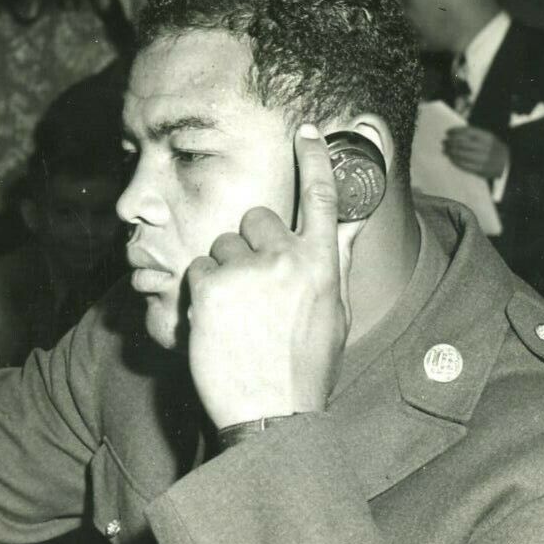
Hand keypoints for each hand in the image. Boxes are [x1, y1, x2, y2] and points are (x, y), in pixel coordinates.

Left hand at [182, 124, 364, 426]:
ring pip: (221, 244)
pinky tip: (215, 324)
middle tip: (252, 290)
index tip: (308, 129)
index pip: (323, 195)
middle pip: (255, 218)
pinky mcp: (208, 285)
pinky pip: (197, 269)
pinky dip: (199, 294)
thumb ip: (331, 260)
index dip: (316, 157)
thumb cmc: (304, 368)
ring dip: (222, 271)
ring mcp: (246, 269)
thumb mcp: (333, 312)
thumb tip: (346, 222)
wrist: (271, 414)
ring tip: (235, 316)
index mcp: (322, 263)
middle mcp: (286, 257)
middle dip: (248, 245)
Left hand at [442, 126, 508, 180]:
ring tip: (445, 150)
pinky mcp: (480, 170)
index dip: (456, 131)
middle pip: (462, 143)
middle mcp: (485, 148)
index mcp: (488, 137)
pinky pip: (464, 165)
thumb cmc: (494, 149)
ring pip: (461, 154)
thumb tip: (455, 134)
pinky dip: (455, 161)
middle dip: (451, 142)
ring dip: (450, 152)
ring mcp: (483, 159)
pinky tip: (451, 158)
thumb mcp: (489, 138)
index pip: (468, 132)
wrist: (508, 164)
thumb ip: (475, 135)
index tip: (447, 132)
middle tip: (444, 142)